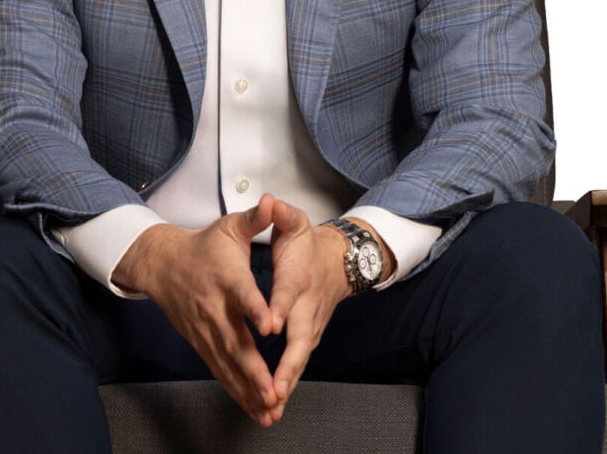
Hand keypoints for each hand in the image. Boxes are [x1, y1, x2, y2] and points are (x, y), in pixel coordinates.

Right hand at [112, 193, 280, 426]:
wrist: (163, 265)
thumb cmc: (203, 245)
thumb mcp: (229, 226)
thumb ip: (255, 218)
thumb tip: (272, 201)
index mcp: (227, 278)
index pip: (243, 294)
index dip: (256, 309)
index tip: (271, 326)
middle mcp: (215, 309)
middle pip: (236, 343)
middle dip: (255, 371)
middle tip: (274, 392)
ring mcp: (207, 331)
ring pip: (229, 365)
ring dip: (248, 390)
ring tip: (270, 411)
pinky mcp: (202, 344)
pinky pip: (221, 372)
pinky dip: (237, 393)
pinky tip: (255, 410)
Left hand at [264, 200, 355, 416]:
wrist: (337, 261)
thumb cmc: (308, 243)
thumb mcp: (295, 222)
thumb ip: (280, 214)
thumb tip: (270, 201)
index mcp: (298, 278)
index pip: (288, 294)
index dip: (279, 307)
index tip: (269, 324)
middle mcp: (307, 307)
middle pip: (300, 339)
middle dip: (288, 365)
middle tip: (275, 387)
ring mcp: (311, 326)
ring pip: (299, 359)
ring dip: (287, 383)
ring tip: (271, 406)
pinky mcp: (308, 339)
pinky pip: (296, 365)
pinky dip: (287, 386)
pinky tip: (273, 406)